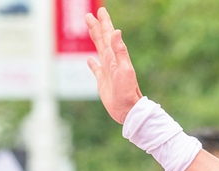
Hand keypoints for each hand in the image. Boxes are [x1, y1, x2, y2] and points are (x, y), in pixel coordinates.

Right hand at [85, 8, 142, 123]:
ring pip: (98, 50)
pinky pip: (96, 69)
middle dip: (97, 27)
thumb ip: (120, 51)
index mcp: (115, 57)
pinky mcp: (103, 81)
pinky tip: (90, 59)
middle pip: (102, 40)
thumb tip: (116, 31)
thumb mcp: (124, 70)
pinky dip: (92, 63)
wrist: (128, 110)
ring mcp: (107, 71)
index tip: (101, 11)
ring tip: (90, 30)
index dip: (104, 23)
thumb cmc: (127, 91)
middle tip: (90, 15)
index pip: (108, 35)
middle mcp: (111, 61)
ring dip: (94, 39)